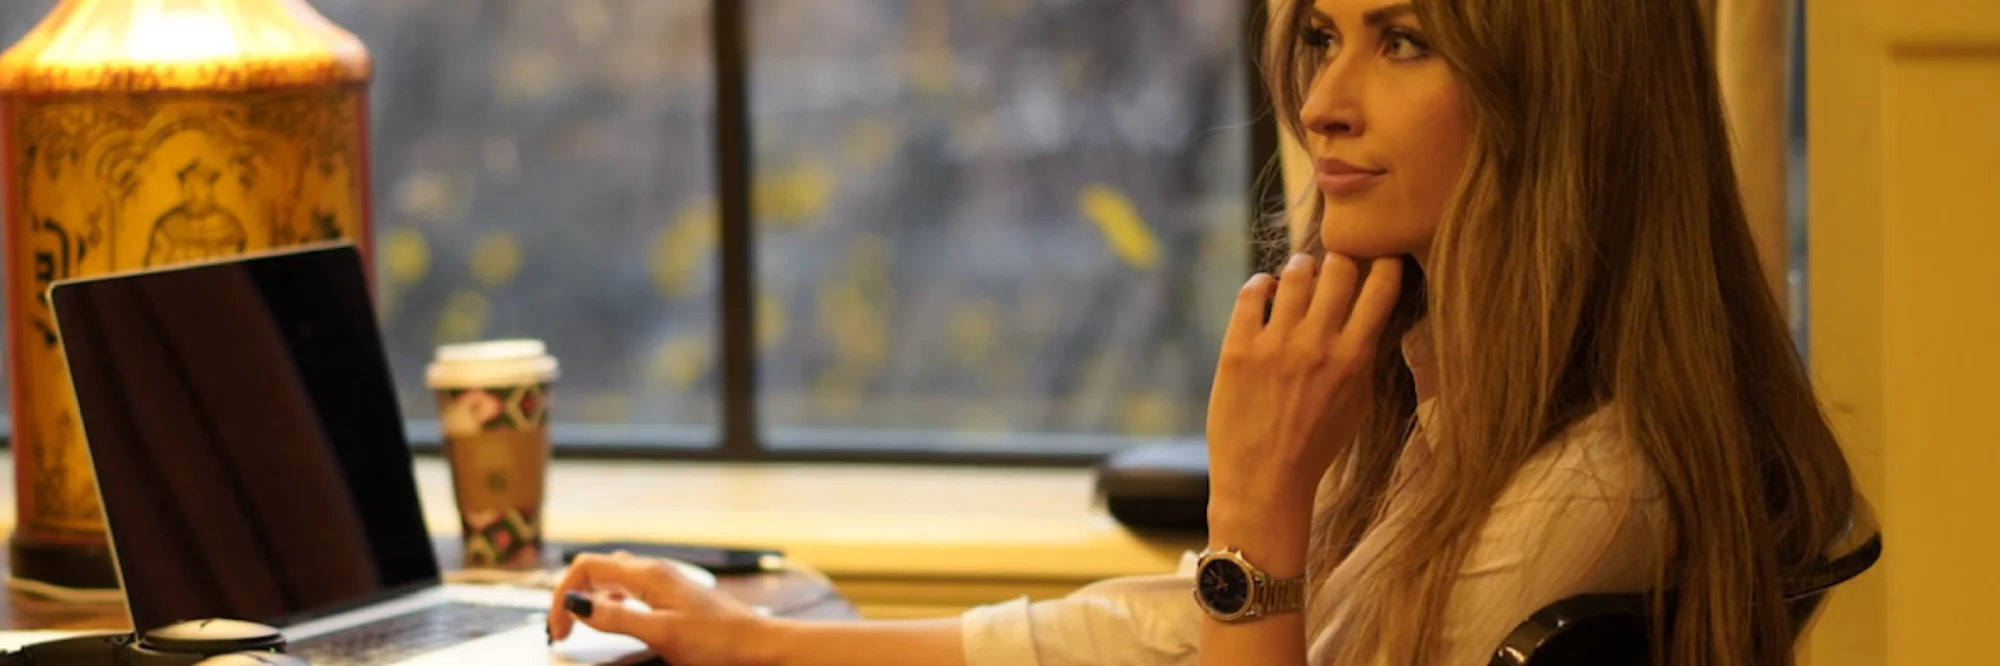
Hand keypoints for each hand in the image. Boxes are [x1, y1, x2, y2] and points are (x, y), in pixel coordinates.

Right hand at [549, 551, 770, 665]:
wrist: (756, 644)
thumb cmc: (717, 640)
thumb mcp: (659, 632)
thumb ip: (616, 618)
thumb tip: (576, 604)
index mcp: (647, 574)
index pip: (586, 567)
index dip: (561, 595)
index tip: (558, 629)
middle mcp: (653, 571)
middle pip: (596, 570)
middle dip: (570, 595)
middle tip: (561, 631)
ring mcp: (663, 581)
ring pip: (612, 579)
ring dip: (589, 599)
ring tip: (579, 627)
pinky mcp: (671, 595)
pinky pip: (630, 590)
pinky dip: (610, 603)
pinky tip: (612, 620)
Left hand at [1205, 253, 1403, 516]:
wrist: (1264, 481)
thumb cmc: (1315, 445)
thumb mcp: (1358, 403)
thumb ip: (1365, 355)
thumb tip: (1371, 310)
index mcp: (1354, 358)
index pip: (1382, 287)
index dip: (1384, 263)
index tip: (1378, 259)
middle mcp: (1317, 345)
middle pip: (1340, 267)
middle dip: (1341, 260)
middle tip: (1334, 267)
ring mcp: (1275, 346)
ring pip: (1296, 272)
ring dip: (1301, 267)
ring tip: (1299, 274)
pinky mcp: (1237, 349)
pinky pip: (1251, 293)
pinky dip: (1261, 284)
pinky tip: (1266, 291)